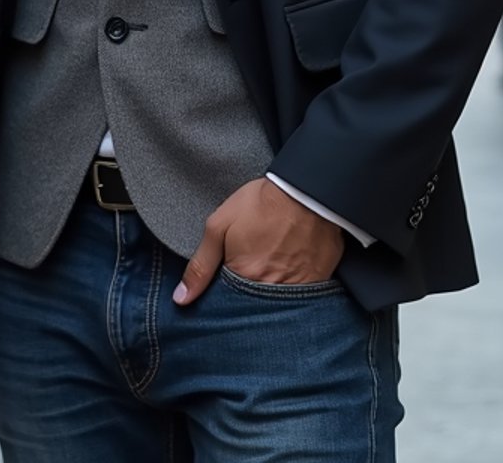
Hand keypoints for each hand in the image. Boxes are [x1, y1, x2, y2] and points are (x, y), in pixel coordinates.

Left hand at [174, 178, 343, 306]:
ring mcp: (300, 291)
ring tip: (272, 271)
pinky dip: (296, 291)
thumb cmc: (262, 204)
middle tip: (252, 275)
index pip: (228, 310)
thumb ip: (200, 265)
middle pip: (254, 313)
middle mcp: (273, 294)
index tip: (226, 286)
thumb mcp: (220, 225)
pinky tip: (292, 271)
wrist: (307, 189)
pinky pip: (304, 298)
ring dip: (272, 297)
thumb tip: (181, 299)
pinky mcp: (321, 282)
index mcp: (245, 281)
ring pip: (280, 309)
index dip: (224, 300)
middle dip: (248, 303)